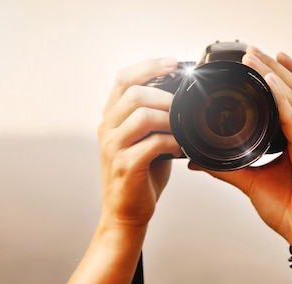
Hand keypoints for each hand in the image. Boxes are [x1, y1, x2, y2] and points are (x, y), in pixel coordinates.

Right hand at [97, 57, 180, 227]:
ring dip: (170, 118)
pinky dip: (173, 142)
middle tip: (184, 107)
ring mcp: (113, 147)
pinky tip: (182, 148)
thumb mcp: (145, 140)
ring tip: (183, 129)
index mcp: (111, 118)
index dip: (148, 66)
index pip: (124, 78)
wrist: (126, 213)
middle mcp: (107, 129)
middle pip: (134, 93)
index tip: (173, 63)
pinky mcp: (125, 166)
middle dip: (165, 95)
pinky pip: (152, 143)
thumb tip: (184, 99)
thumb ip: (156, 119)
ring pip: (142, 115)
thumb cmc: (140, 176)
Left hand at [190, 46, 291, 245]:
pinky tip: (270, 83)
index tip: (257, 61)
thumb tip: (199, 160)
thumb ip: (227, 168)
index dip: (279, 76)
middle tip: (252, 50)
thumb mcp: (252, 183)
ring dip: (274, 74)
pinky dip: (283, 98)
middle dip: (273, 67)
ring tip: (255, 58)